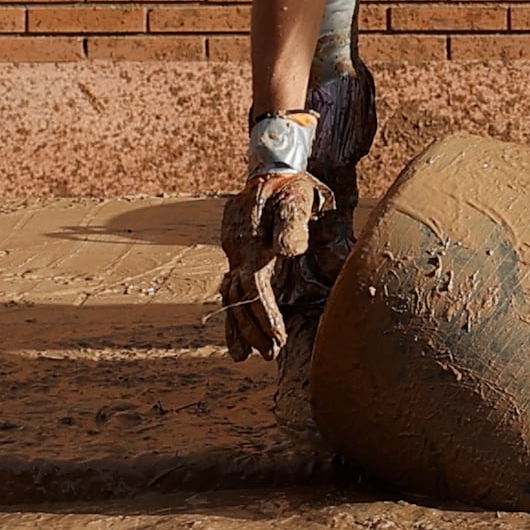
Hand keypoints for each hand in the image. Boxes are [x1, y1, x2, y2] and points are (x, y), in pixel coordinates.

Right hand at [217, 171, 331, 360]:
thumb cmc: (291, 188)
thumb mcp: (298, 199)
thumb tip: (288, 251)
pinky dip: (233, 315)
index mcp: (251, 242)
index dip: (265, 314)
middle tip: (270, 355)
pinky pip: (231, 291)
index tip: (279, 338)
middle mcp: (237, 252)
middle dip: (253, 329)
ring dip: (240, 328)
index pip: (255, 287)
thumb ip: (292, 224)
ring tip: (247, 357)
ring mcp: (235, 256)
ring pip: (231, 298)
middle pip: (240, 298)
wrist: (273, 173)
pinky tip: (236, 340)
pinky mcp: (239, 258)